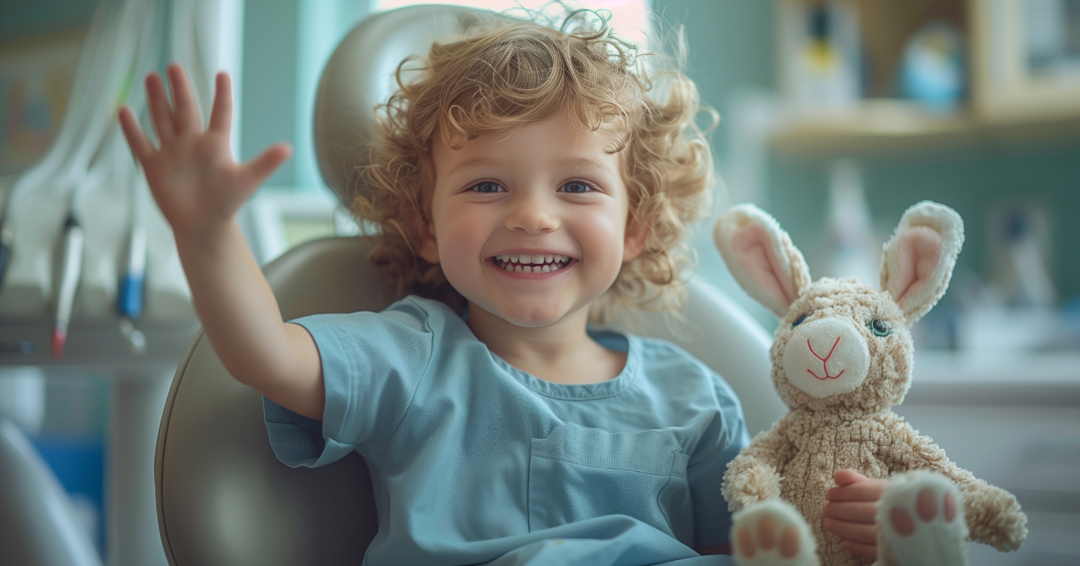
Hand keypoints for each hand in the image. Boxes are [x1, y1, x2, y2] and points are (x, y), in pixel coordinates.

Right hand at [118, 63, 290, 239]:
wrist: (203, 226)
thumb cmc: (226, 204)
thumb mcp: (247, 180)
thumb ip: (265, 163)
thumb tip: (288, 148)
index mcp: (216, 144)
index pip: (220, 113)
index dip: (222, 94)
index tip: (222, 73)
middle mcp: (193, 143)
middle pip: (185, 110)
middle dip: (179, 89)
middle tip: (174, 66)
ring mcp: (172, 153)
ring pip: (162, 120)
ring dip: (157, 100)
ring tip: (152, 77)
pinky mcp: (154, 166)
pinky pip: (140, 144)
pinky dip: (131, 129)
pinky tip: (124, 111)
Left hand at [823, 469, 888, 561]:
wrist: (926, 524)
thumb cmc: (896, 503)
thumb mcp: (881, 488)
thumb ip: (858, 481)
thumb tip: (837, 476)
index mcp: (893, 493)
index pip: (862, 491)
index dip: (842, 493)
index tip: (829, 494)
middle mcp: (896, 513)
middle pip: (861, 511)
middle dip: (839, 510)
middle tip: (826, 509)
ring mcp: (896, 534)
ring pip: (864, 532)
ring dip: (843, 528)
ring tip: (828, 524)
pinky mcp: (896, 552)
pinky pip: (873, 551)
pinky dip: (857, 547)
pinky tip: (845, 543)